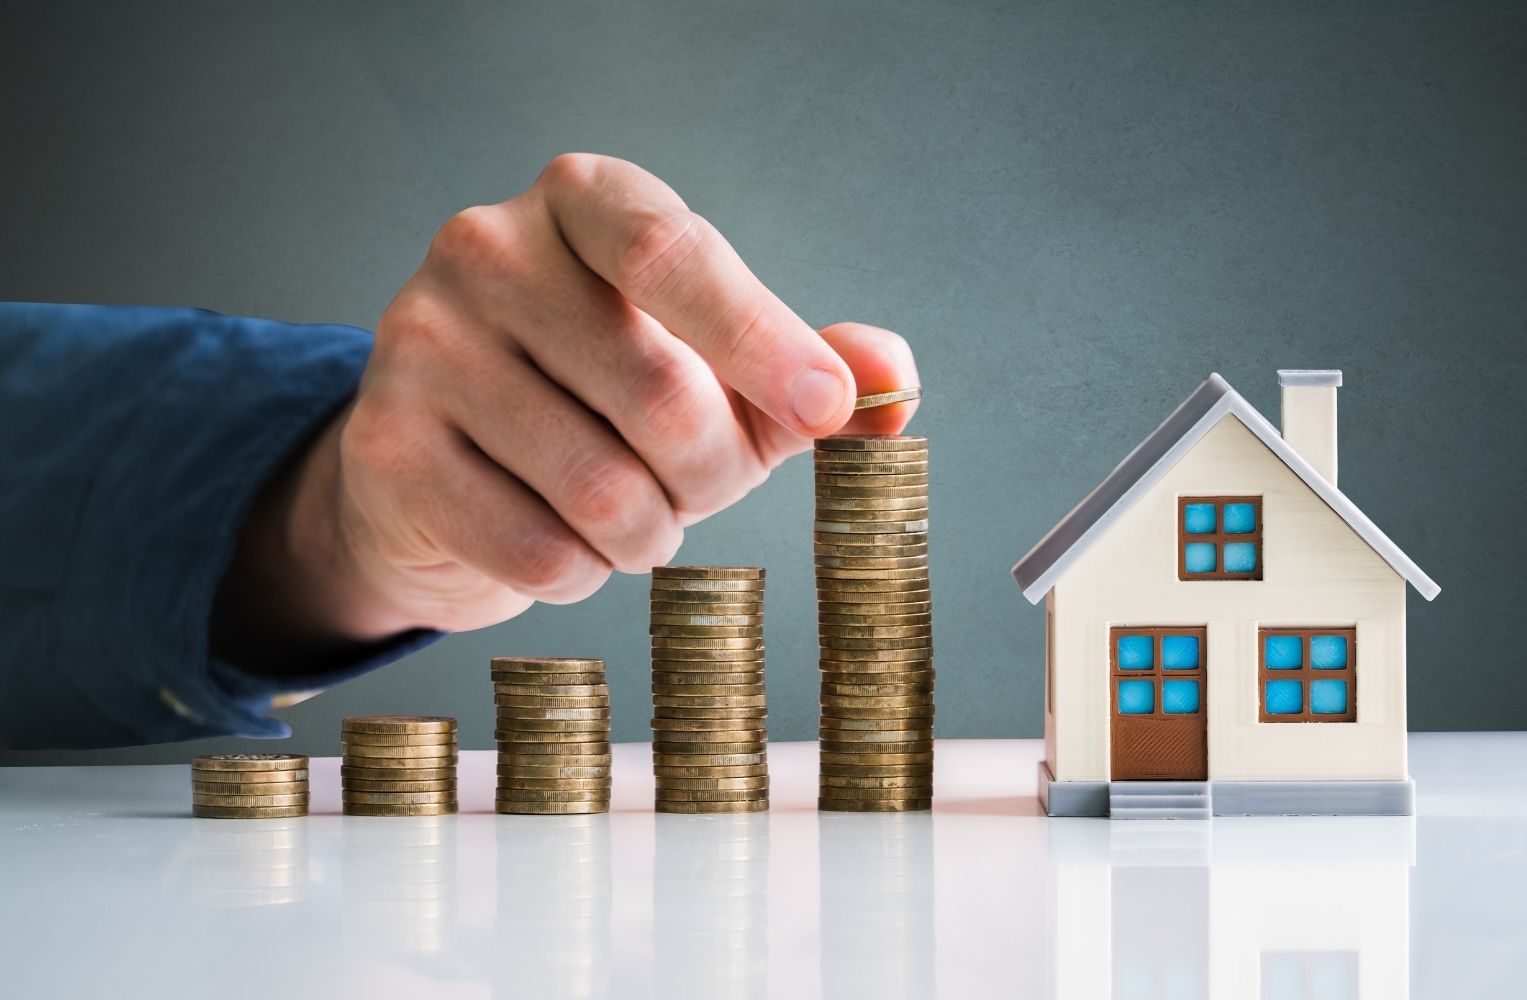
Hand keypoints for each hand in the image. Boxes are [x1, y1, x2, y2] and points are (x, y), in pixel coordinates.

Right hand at [218, 153, 918, 656]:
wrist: (447, 462)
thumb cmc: (603, 400)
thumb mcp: (719, 370)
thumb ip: (809, 368)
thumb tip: (895, 382)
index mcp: (583, 200)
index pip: (676, 255)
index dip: (762, 339)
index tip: (826, 409)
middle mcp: (488, 248)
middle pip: (659, 395)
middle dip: (708, 474)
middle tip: (693, 483)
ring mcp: (422, 342)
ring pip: (601, 490)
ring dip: (647, 535)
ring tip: (629, 514)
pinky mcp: (385, 445)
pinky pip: (535, 551)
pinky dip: (579, 574)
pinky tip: (562, 543)